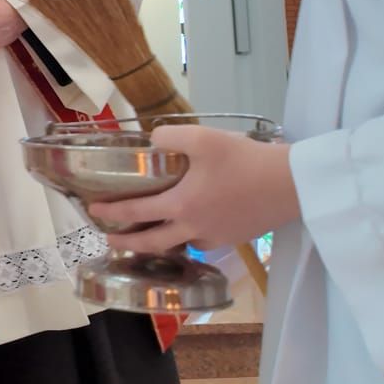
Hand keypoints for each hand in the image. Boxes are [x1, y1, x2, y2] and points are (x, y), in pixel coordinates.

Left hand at [88, 125, 301, 251]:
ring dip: (158, 245)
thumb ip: (170, 136)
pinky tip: (189, 230)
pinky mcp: (234, 238)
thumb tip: (152, 141)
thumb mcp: (203, 138)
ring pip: (179, 246)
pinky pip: (202, 244)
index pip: (136, 212)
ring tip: (147, 238)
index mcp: (181, 205)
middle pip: (152, 243)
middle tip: (109, 240)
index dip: (111, 212)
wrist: (290, 184)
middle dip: (127, 243)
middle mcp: (194, 228)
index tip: (93, 212)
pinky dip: (188, 240)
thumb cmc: (244, 160)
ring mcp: (216, 237)